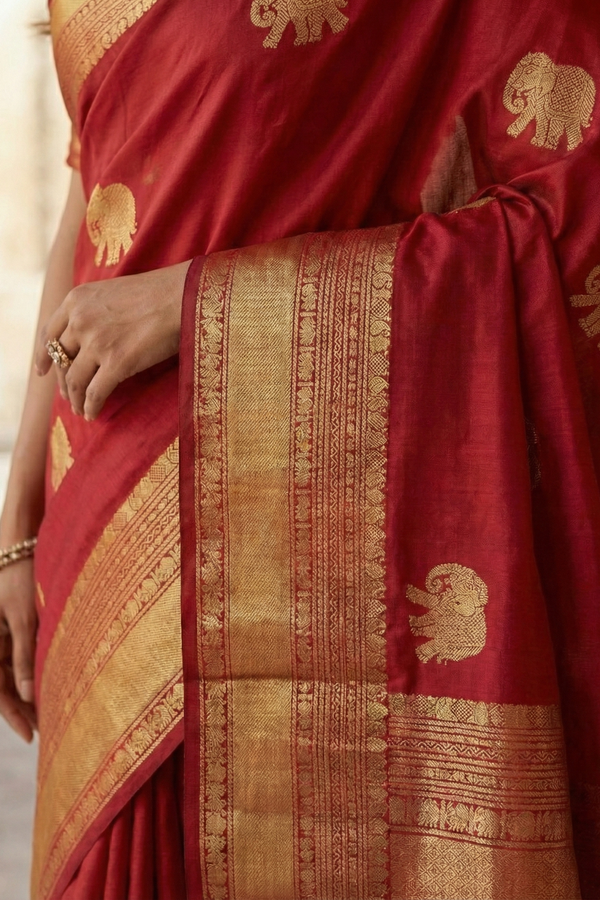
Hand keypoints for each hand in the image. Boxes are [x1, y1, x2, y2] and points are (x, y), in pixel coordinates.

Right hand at [0, 560, 36, 741]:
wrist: (20, 544)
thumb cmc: (20, 577)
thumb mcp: (25, 617)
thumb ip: (25, 654)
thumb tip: (30, 694)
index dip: (13, 715)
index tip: (31, 735)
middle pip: (6, 684)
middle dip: (24, 709)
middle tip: (47, 731)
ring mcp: (2, 634)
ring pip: (14, 672)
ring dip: (30, 692)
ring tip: (52, 713)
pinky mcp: (13, 625)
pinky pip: (20, 656)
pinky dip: (33, 672)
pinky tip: (49, 683)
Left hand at [35, 261, 189, 419]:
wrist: (181, 296)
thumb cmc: (158, 293)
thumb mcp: (113, 291)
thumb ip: (96, 310)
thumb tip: (93, 335)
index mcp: (76, 300)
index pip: (49, 334)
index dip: (44, 356)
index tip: (42, 371)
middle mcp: (80, 320)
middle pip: (61, 360)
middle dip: (63, 383)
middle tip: (68, 398)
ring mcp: (96, 342)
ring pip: (75, 381)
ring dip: (76, 400)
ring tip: (81, 411)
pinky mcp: (116, 363)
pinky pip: (95, 393)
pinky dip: (91, 407)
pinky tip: (92, 415)